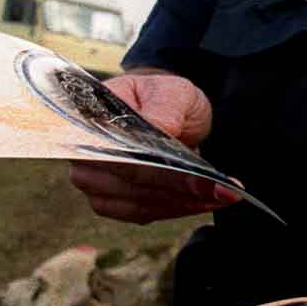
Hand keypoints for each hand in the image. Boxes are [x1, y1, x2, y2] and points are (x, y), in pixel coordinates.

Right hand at [67, 72, 237, 222]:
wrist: (168, 110)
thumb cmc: (166, 96)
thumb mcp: (173, 92)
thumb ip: (165, 108)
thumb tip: (160, 128)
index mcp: (88, 119)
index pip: (119, 151)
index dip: (158, 167)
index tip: (199, 177)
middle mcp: (82, 152)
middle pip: (129, 182)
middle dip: (180, 190)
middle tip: (224, 192)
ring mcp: (92, 180)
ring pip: (136, 203)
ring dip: (182, 204)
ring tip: (223, 197)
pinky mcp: (110, 199)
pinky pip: (140, 213)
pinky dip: (175, 210)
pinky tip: (205, 202)